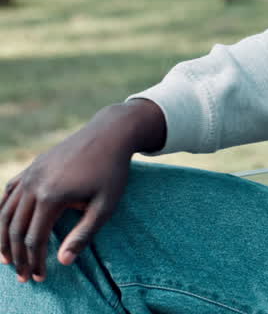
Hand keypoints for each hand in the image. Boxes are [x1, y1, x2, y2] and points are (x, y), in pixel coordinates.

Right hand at [0, 100, 163, 282]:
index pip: (34, 239)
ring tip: (6, 259)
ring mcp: (30, 174)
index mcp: (51, 196)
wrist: (110, 134)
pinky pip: (9, 192)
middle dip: (17, 256)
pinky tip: (5, 226)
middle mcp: (34, 184)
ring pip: (5, 212)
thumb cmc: (112, 171)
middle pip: (15, 228)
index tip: (39, 278)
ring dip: (3, 238)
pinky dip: (3, 212)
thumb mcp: (106, 205)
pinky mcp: (31, 167)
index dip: (34, 261)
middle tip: (21, 275)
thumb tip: (63, 261)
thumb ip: (84, 234)